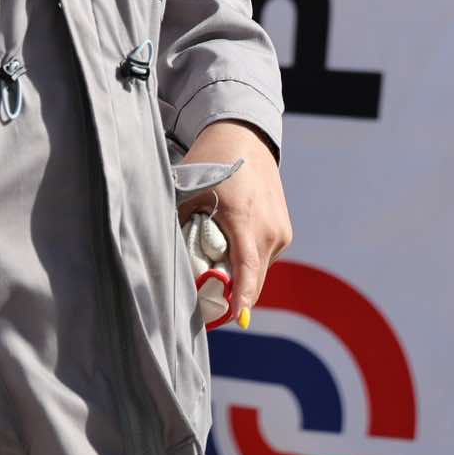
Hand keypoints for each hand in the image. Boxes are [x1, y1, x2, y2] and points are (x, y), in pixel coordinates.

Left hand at [179, 121, 290, 324]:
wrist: (244, 136)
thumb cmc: (211, 162)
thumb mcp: (189, 190)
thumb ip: (181, 224)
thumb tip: (168, 260)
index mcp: (244, 218)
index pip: (247, 267)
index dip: (241, 296)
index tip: (236, 318)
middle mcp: (269, 228)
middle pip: (253, 279)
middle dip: (233, 295)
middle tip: (208, 307)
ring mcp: (280, 230)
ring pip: (260, 270)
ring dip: (241, 276)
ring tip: (216, 268)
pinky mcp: (284, 230)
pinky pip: (265, 257)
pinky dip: (249, 261)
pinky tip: (231, 248)